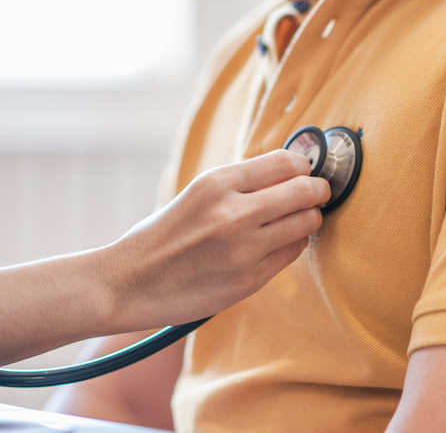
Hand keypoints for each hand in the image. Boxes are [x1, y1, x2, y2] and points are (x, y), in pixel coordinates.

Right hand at [99, 149, 330, 331]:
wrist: (129, 282)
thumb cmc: (160, 237)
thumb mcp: (194, 195)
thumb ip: (238, 184)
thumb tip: (289, 171)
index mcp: (215, 184)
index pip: (286, 162)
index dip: (303, 166)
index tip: (303, 172)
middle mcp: (232, 213)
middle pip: (305, 191)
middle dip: (316, 191)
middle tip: (314, 194)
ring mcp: (243, 250)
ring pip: (306, 223)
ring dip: (306, 220)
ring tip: (292, 221)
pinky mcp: (248, 280)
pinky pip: (291, 254)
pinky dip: (289, 245)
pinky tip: (273, 245)